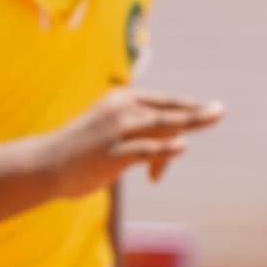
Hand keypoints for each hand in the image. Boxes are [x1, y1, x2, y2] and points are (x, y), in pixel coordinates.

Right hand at [49, 89, 223, 194]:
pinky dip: (165, 147)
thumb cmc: (80, 153)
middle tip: (220, 111)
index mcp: (120, 100)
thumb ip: (136, 143)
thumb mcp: (110, 140)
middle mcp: (120, 110)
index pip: (162, 103)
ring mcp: (117, 131)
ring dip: (190, 122)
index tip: (209, 109)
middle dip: (195, 112)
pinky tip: (182, 146)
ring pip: (161, 124)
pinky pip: (145, 148)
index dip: (186, 107)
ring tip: (213, 118)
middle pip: (167, 110)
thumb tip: (160, 166)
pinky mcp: (113, 153)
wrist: (46, 165)